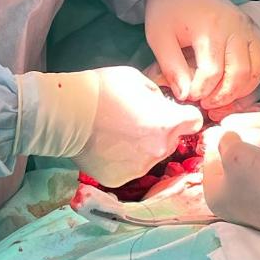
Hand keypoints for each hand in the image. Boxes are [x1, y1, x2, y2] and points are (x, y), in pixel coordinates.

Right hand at [15, 66, 202, 186]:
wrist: (65, 114)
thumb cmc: (101, 89)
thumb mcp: (137, 79)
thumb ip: (158, 95)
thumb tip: (163, 104)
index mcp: (167, 122)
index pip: (194, 121)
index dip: (184, 114)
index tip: (173, 112)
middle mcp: (159, 149)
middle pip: (173, 140)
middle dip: (162, 130)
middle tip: (138, 119)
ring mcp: (139, 167)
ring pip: (152, 156)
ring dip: (143, 146)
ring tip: (118, 133)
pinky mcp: (120, 179)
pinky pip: (130, 168)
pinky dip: (123, 160)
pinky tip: (108, 145)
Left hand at [144, 0, 259, 108]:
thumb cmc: (168, 9)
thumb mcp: (158, 36)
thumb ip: (171, 67)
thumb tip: (184, 95)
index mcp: (209, 27)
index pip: (212, 72)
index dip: (200, 91)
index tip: (187, 97)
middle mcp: (235, 26)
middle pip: (239, 73)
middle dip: (222, 96)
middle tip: (205, 103)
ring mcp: (249, 28)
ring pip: (257, 69)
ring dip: (241, 90)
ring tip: (220, 98)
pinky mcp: (255, 30)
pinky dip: (256, 75)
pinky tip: (237, 82)